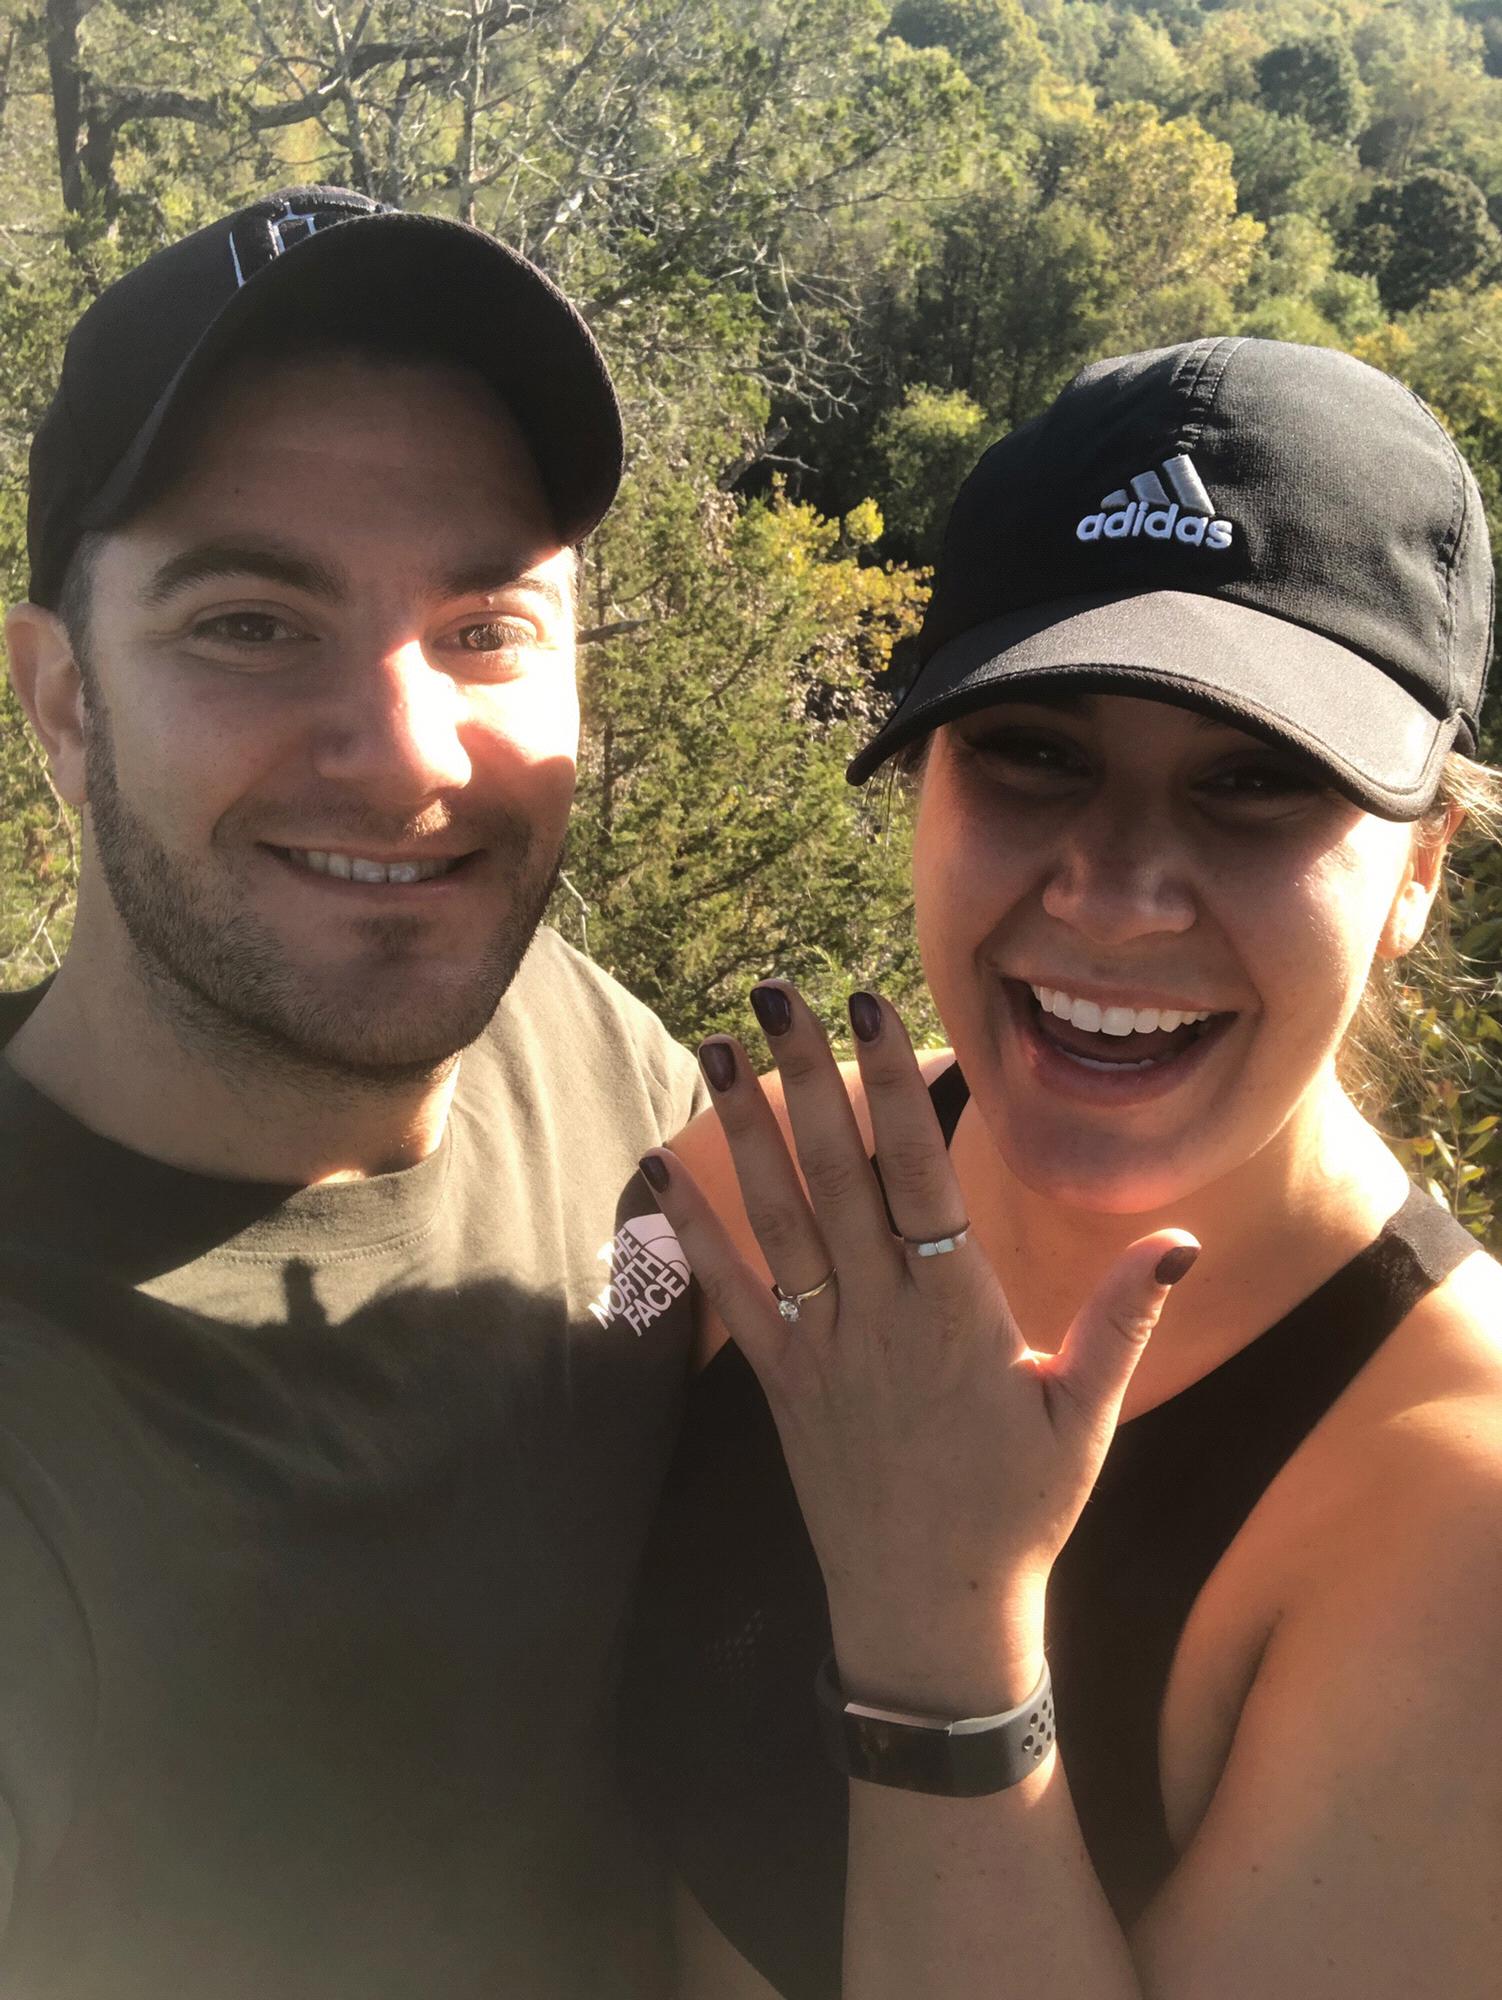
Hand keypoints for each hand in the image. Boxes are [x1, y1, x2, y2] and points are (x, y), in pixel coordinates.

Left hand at [642, 983, 1197, 1716]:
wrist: (930, 1610)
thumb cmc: (1020, 1510)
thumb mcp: (1089, 1418)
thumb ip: (1123, 1319)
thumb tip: (1181, 1238)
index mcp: (958, 1314)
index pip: (921, 1175)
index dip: (892, 1088)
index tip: (870, 1011)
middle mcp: (880, 1315)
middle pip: (838, 1173)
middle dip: (807, 1075)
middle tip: (775, 990)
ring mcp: (820, 1346)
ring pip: (778, 1216)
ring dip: (745, 1128)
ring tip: (717, 1044)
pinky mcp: (779, 1380)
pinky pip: (730, 1292)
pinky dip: (692, 1226)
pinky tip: (659, 1163)